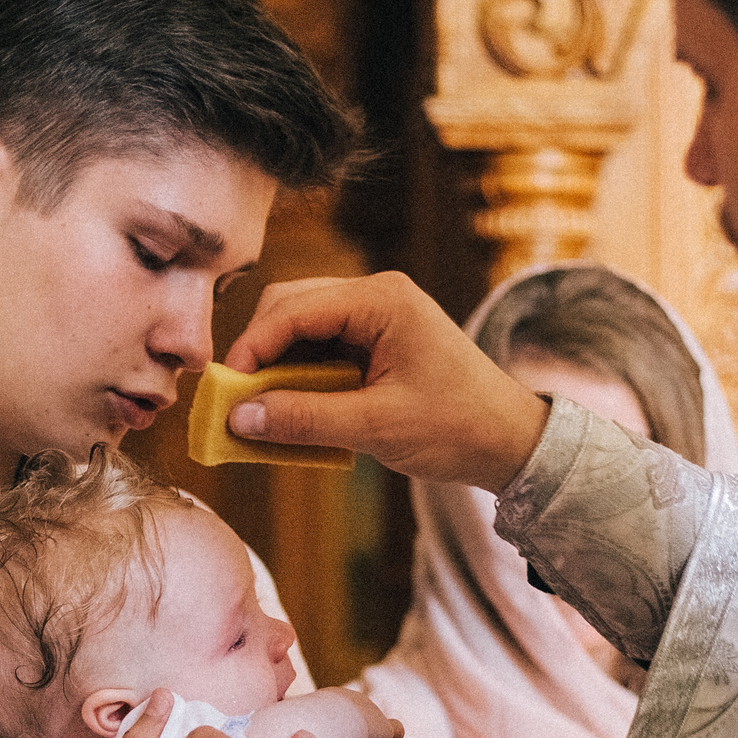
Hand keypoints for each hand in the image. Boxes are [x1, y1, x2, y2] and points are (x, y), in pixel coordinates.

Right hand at [219, 272, 550, 491]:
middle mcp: (376, 296)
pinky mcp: (376, 340)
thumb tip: (239, 417)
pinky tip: (292, 412)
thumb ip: (304, 419)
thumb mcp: (375, 427)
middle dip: (259, 354)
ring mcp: (376, 316)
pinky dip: (300, 378)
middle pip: (290, 308)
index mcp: (381, 300)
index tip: (226, 391)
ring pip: (301, 328)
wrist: (511, 442)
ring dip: (278, 369)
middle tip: (238, 402)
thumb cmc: (457, 427)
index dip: (251, 348)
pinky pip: (321, 349)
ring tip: (261, 413)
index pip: (293, 309)